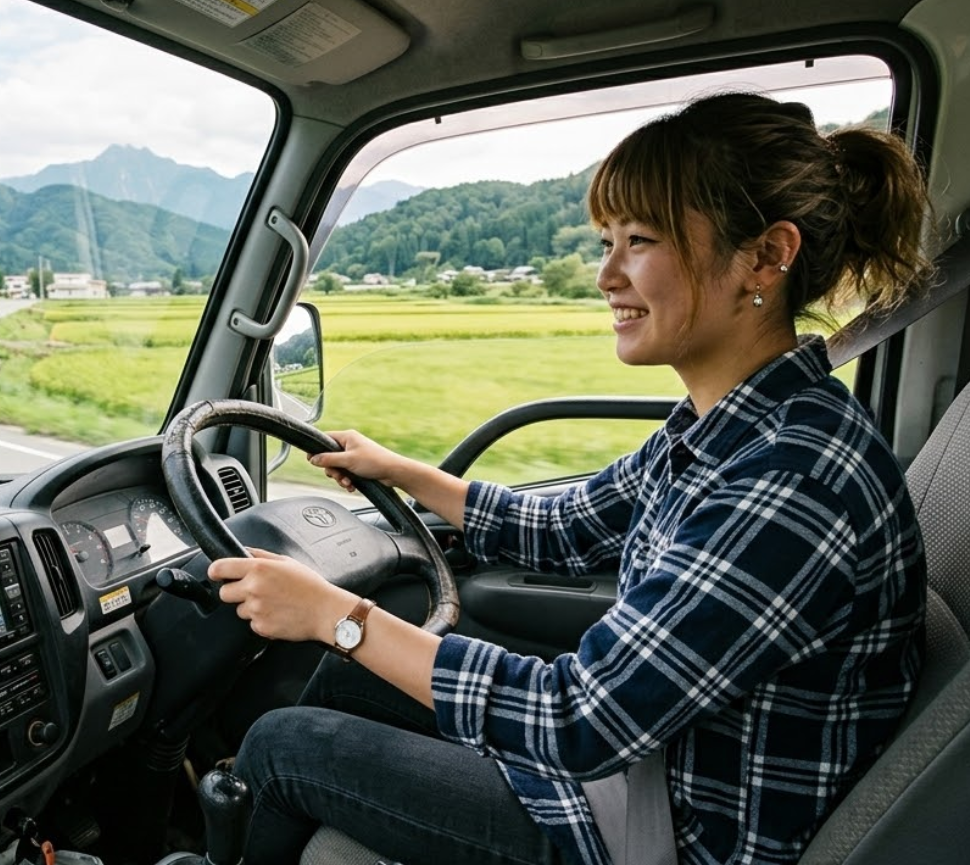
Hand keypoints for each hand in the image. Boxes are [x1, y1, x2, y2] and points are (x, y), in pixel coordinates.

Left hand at [208, 547, 353, 642]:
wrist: (325, 611)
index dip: (215, 571)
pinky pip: (252, 623)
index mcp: (259, 569)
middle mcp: (254, 588)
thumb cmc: (311, 586)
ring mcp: (256, 609)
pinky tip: (277, 614)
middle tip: (252, 590)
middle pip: (224, 593)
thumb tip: (244, 551)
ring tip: (272, 603)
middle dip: (234, 592)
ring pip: (239, 610)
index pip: (220, 568)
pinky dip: (261, 620)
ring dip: (250, 607)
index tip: (217, 574)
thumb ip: (261, 555)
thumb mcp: (287, 562)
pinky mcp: (261, 627)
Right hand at [308, 429, 407, 492]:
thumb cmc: (374, 461)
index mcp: (347, 437)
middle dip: (333, 470)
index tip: (311, 460)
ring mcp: (354, 455)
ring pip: (338, 467)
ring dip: (340, 477)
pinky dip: (347, 480)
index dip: (317, 449)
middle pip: (329, 457)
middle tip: (338, 476)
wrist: (393, 472)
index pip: (325, 439)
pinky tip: (352, 486)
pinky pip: (346, 473)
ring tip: (348, 483)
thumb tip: (313, 459)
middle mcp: (350, 445)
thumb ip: (329, 459)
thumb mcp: (348, 460)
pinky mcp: (359, 466)